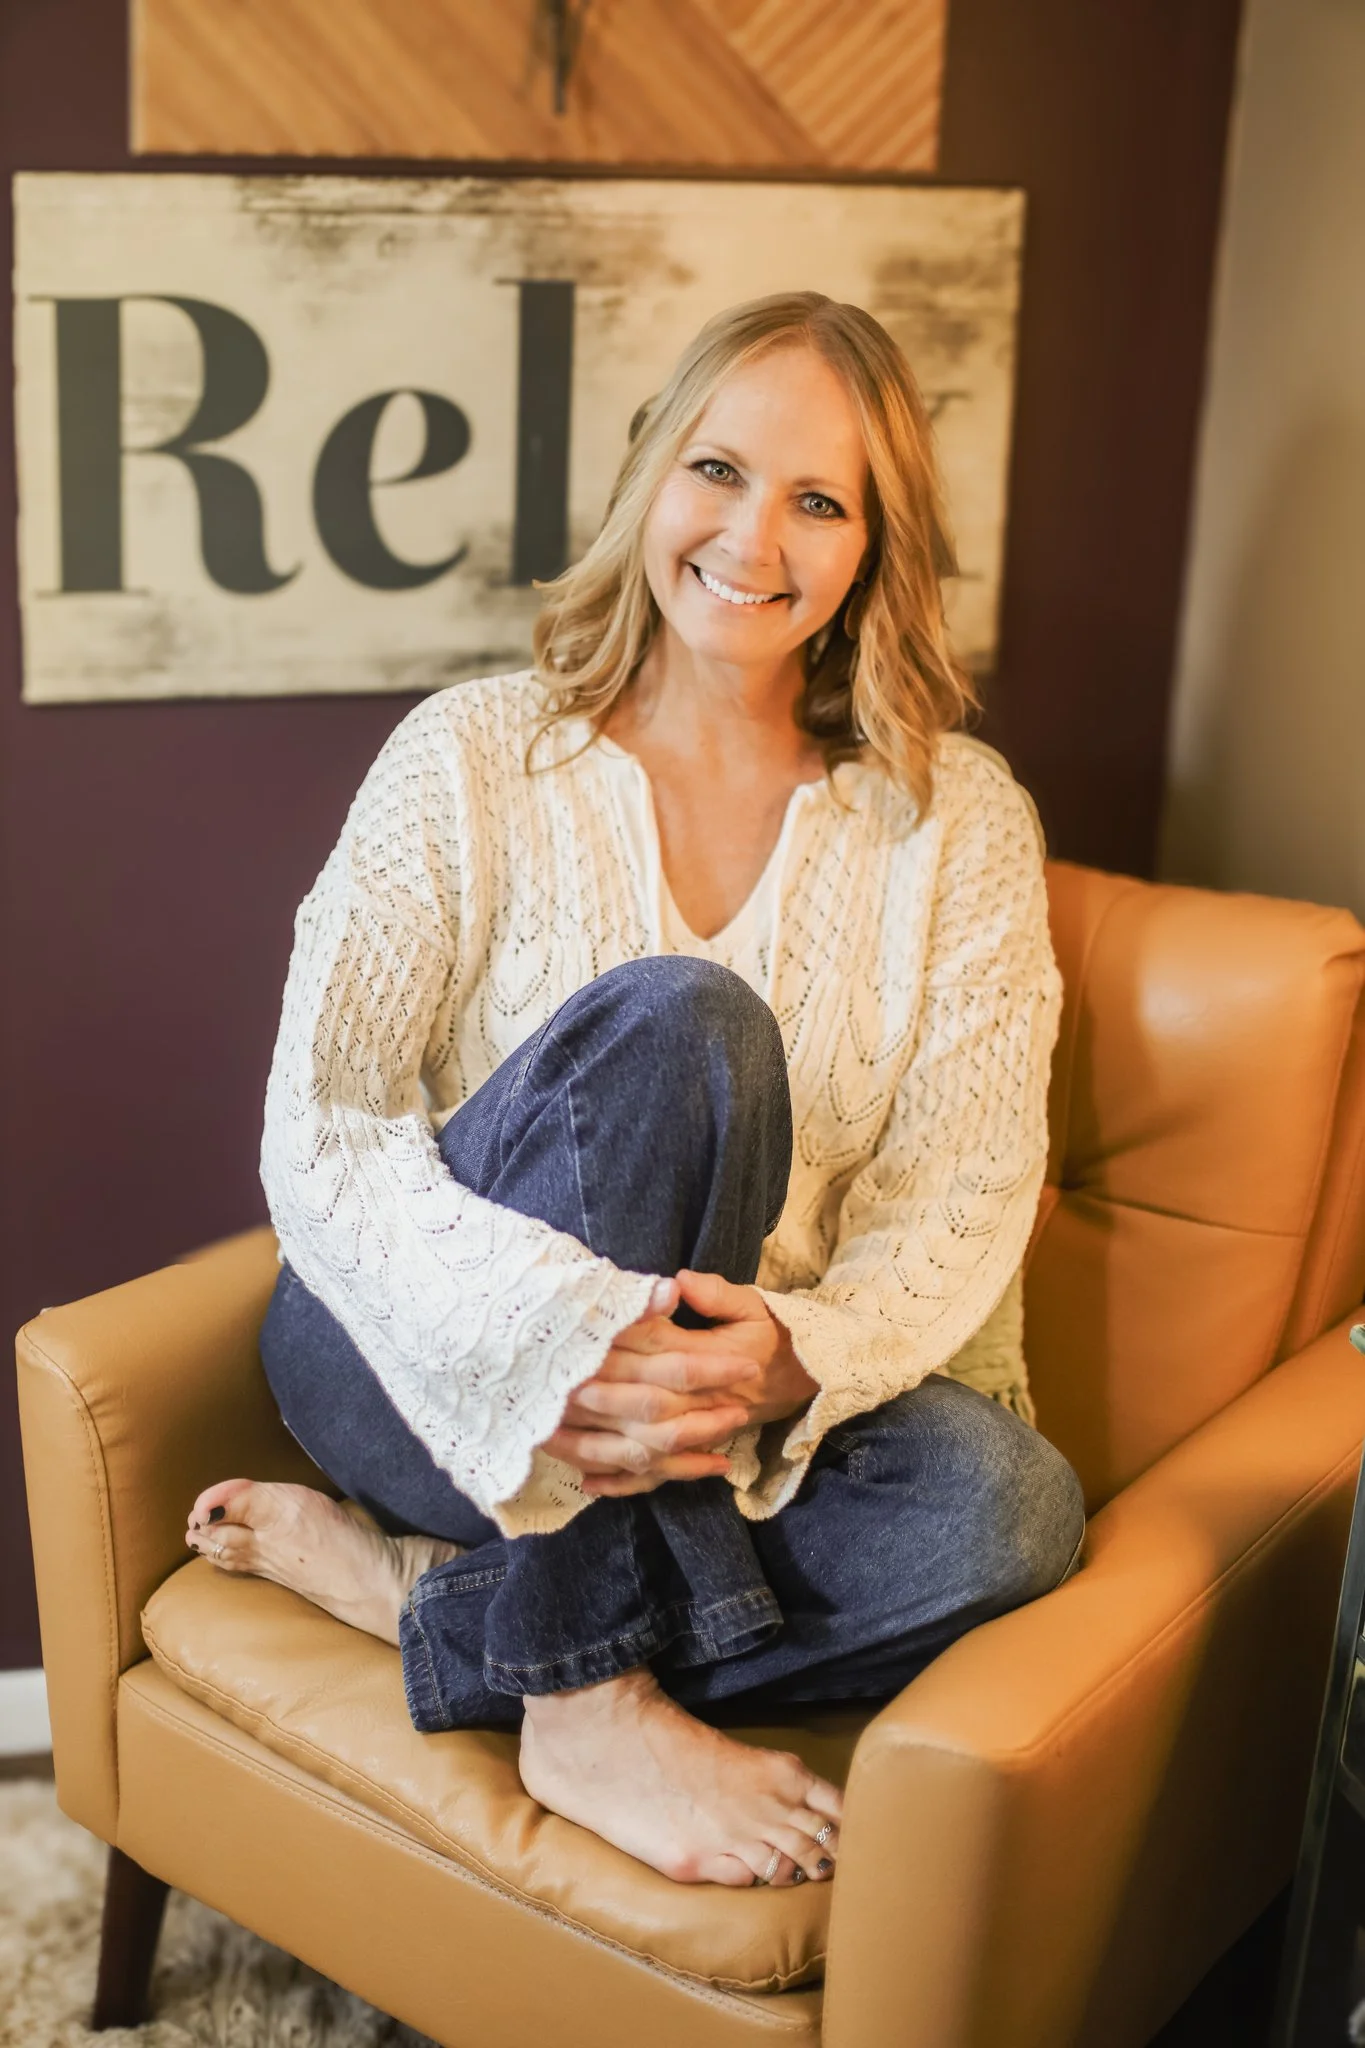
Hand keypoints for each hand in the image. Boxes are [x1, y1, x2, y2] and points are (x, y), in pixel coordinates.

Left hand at [543, 1271, 817, 1498]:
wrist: (793, 1378)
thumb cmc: (765, 1337)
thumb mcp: (751, 1306)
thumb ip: (717, 1294)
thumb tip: (680, 1282)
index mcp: (712, 1359)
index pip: (664, 1355)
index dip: (627, 1349)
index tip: (588, 1344)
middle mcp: (700, 1402)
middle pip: (647, 1405)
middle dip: (604, 1399)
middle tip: (562, 1390)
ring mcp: (692, 1432)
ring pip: (645, 1447)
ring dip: (601, 1444)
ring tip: (556, 1435)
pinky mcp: (688, 1452)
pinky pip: (654, 1476)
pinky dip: (622, 1484)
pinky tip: (589, 1483)